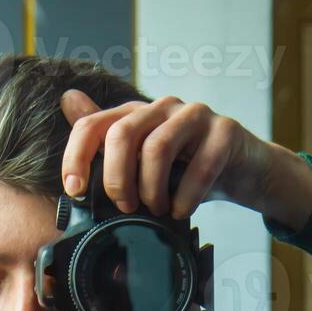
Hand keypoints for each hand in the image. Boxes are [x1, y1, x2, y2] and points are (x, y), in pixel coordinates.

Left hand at [59, 89, 275, 219]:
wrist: (244, 170)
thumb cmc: (189, 167)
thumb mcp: (143, 161)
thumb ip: (107, 139)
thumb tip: (67, 99)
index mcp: (136, 113)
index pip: (93, 126)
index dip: (76, 158)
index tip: (75, 191)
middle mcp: (162, 107)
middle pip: (123, 134)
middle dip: (117, 177)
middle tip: (125, 206)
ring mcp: (195, 115)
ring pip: (158, 148)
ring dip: (152, 189)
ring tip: (157, 210)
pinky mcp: (225, 131)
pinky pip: (201, 165)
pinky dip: (187, 196)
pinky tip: (182, 211)